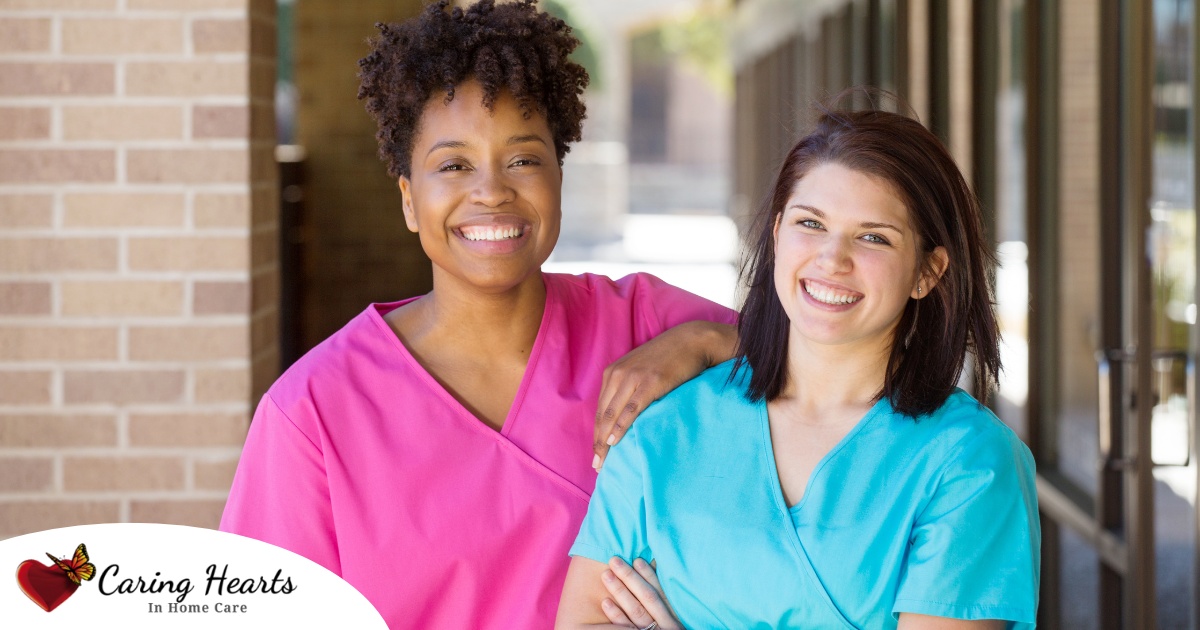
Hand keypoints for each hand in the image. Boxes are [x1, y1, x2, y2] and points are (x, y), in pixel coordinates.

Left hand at [594, 321, 735, 467]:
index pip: (601, 409)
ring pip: (613, 414)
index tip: (596, 453)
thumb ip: (629, 387)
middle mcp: (618, 374)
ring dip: (605, 440)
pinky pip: (631, 409)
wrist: (692, 340)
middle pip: (603, 415)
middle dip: (598, 442)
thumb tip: (624, 415)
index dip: (597, 433)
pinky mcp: (650, 382)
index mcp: (613, 372)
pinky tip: (614, 441)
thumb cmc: (669, 358)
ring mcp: (634, 377)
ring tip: (603, 461)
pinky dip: (621, 426)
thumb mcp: (641, 369)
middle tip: (597, 465)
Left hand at [599, 557, 681, 629]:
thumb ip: (662, 601)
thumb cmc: (664, 629)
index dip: (649, 575)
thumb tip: (654, 569)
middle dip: (630, 578)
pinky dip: (616, 615)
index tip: (636, 559)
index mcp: (674, 617)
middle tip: (614, 560)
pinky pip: (625, 629)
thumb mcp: (670, 618)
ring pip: (636, 612)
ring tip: (606, 575)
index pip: (661, 592)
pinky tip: (605, 601)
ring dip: (620, 591)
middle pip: (647, 598)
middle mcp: (666, 626)